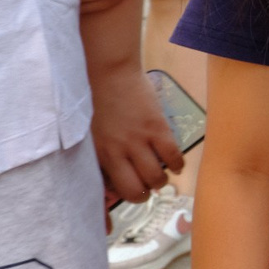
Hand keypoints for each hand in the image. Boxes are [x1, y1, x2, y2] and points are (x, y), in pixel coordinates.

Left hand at [87, 60, 181, 205]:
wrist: (109, 74)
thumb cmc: (95, 102)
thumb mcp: (90, 133)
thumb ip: (100, 154)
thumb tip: (113, 174)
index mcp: (100, 154)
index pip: (115, 188)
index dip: (127, 195)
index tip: (133, 190)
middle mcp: (118, 152)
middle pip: (136, 189)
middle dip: (145, 194)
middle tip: (149, 186)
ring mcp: (139, 140)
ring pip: (156, 177)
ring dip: (162, 181)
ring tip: (162, 174)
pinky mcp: (157, 128)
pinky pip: (173, 156)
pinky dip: (178, 164)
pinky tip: (176, 163)